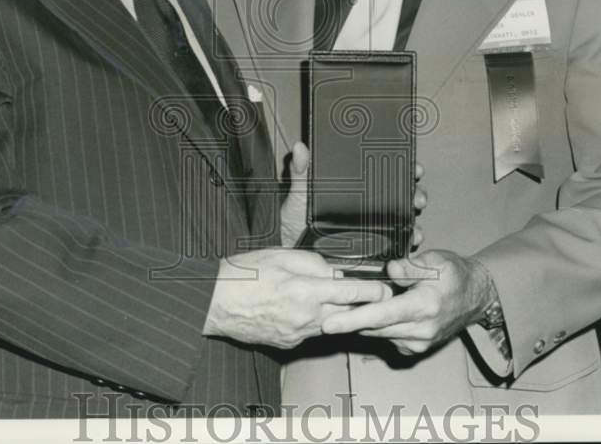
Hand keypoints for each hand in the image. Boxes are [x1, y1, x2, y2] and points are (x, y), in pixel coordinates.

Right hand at [203, 247, 391, 348]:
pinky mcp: (288, 344)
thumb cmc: (243, 274)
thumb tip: (335, 273)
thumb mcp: (281, 255)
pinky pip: (311, 332)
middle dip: (358, 304)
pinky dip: (314, 320)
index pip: (352, 293)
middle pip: (347, 314)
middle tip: (367, 294)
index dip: (374, 292)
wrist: (213, 303)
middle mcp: (306, 318)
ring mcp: (297, 334)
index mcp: (306, 292)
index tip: (386, 290)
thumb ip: (314, 263)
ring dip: (335, 312)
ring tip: (326, 296)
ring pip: (330, 324)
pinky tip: (301, 307)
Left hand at [280, 142, 427, 248]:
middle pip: (401, 194)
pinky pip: (395, 242)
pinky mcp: (373, 246)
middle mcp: (368, 204)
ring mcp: (373, 225)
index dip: (403, 167)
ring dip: (413, 218)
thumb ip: (301, 171)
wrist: (293, 250)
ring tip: (414, 221)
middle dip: (415, 193)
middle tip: (417, 197)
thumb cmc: (295, 220)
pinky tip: (410, 239)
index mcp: (355, 186)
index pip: (384, 172)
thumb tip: (300, 148)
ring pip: (403, 218)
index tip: (413, 166)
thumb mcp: (299, 193)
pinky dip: (406, 240)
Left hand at [319, 250, 494, 355]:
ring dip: (361, 322)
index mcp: (424, 307)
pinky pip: (387, 338)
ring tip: (344, 307)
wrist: (475, 297)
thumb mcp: (435, 261)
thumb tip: (388, 269)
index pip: (381, 316)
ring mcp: (418, 343)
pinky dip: (376, 326)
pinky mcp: (415, 348)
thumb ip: (410, 267)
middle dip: (348, 319)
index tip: (329, 324)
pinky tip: (370, 312)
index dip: (352, 319)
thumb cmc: (454, 275)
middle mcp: (420, 331)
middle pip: (374, 328)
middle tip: (325, 309)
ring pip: (378, 334)